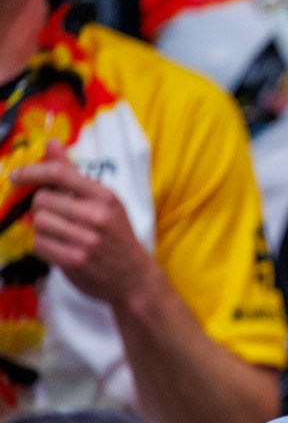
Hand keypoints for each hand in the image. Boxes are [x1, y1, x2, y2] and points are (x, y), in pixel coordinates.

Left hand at [11, 141, 155, 305]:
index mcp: (105, 196)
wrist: (134, 277)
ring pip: (38, 222)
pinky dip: (44, 246)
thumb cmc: (117, 237)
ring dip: (42, 228)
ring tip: (60, 234)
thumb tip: (51, 144)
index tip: (17, 176)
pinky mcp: (75, 261)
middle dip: (42, 208)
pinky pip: (39, 244)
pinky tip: (60, 249)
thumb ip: (74, 175)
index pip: (59, 174)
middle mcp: (97, 216)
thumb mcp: (105, 203)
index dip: (32, 172)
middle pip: (42, 200)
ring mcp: (86, 240)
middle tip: (56, 217)